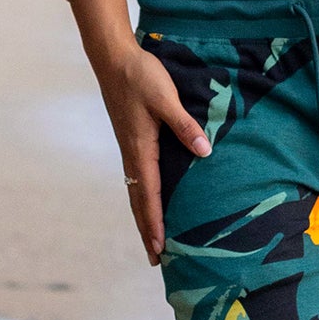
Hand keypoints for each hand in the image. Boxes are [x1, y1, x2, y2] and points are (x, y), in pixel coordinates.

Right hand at [91, 38, 210, 264]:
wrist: (114, 59)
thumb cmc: (141, 77)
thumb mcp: (166, 98)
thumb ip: (185, 126)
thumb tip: (204, 152)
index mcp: (140, 149)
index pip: (148, 196)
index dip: (154, 224)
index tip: (159, 250)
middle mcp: (132, 155)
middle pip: (138, 201)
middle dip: (147, 231)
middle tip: (155, 260)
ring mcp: (129, 149)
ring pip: (136, 191)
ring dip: (144, 217)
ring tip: (153, 239)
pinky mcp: (131, 141)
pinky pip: (137, 178)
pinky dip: (142, 197)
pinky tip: (149, 201)